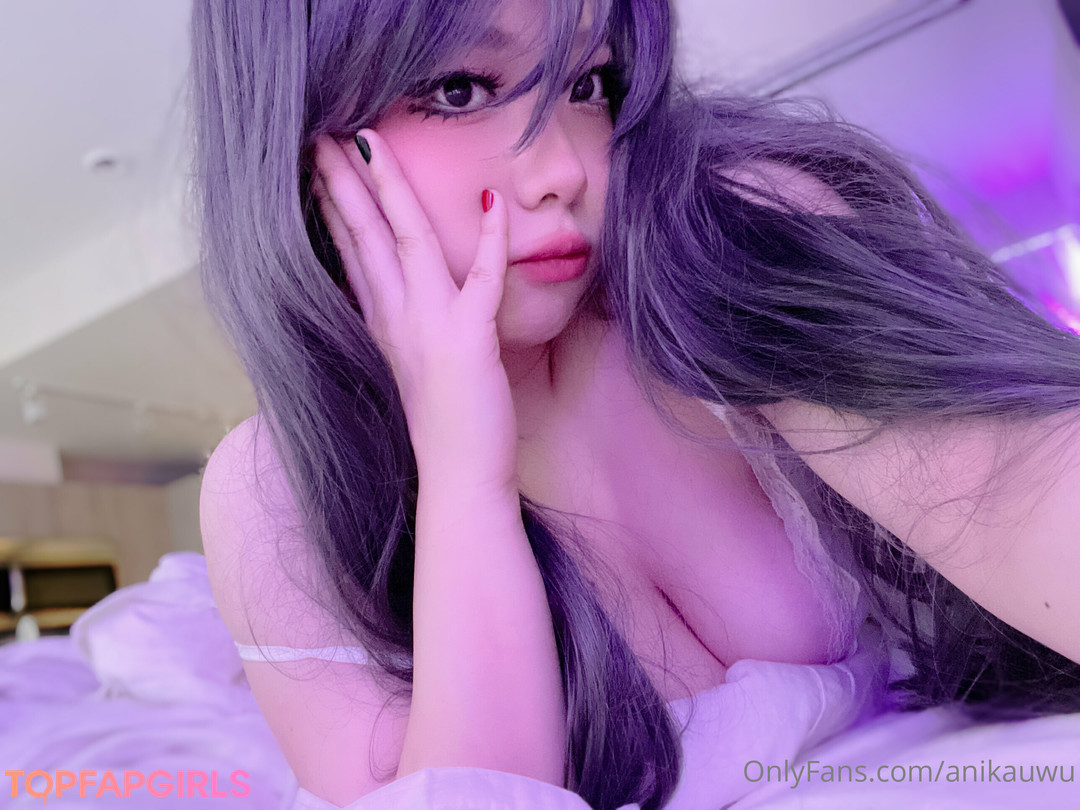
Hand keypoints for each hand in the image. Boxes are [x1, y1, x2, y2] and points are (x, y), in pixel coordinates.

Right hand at [311, 131, 518, 492]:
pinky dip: (490, 239)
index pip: (350, 250)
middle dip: (343, 179)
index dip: (335, 203)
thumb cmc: (440, 429)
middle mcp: (395, 318)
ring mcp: (429, 326)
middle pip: (362, 234)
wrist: (456, 481)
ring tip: (371, 140)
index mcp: (380, 323)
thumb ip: (400, 328)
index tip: (322, 163)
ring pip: (406, 240)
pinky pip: (482, 278)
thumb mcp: (409, 368)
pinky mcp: (468, 340)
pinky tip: (492, 201)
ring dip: (389, 188)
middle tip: (323, 132)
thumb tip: (398, 295)